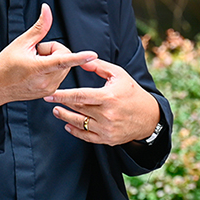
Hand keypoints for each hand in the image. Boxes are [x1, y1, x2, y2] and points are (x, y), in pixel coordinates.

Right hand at [0, 3, 96, 109]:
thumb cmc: (4, 65)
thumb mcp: (21, 42)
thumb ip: (40, 27)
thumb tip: (47, 9)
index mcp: (37, 68)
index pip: (62, 60)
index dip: (79, 57)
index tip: (92, 55)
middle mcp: (46, 81)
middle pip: (65, 58)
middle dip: (55, 51)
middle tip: (37, 53)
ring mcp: (48, 88)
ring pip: (65, 67)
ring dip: (54, 61)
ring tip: (35, 62)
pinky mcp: (50, 92)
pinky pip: (60, 75)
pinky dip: (53, 69)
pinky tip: (38, 71)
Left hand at [44, 60, 160, 145]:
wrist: (149, 117)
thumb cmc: (133, 93)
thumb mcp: (119, 75)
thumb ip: (99, 67)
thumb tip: (81, 61)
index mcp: (109, 97)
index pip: (80, 96)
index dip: (62, 95)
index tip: (50, 94)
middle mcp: (107, 114)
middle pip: (77, 109)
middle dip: (61, 104)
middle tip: (49, 99)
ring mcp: (107, 128)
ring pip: (79, 123)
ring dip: (64, 117)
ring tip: (56, 111)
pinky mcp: (108, 139)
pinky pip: (86, 136)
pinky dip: (75, 131)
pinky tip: (67, 124)